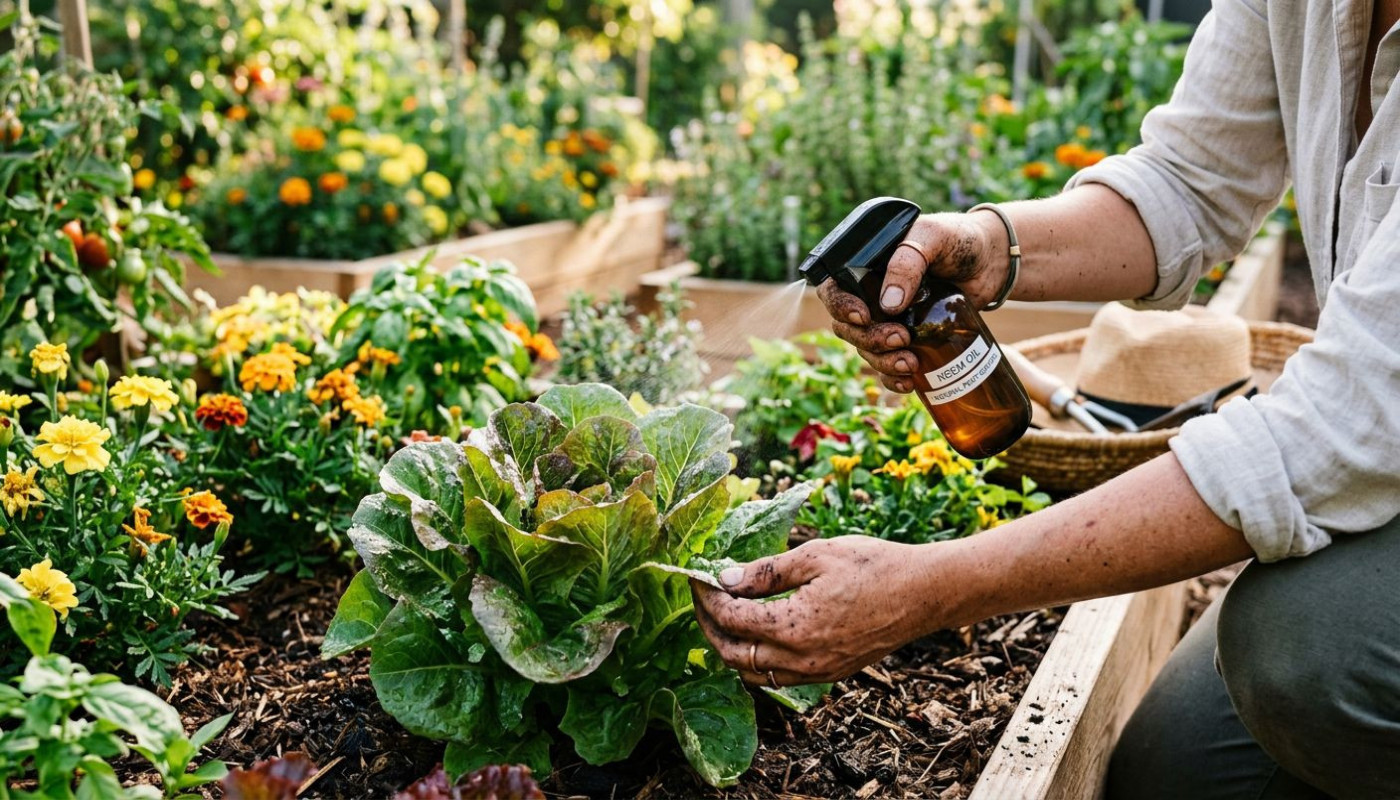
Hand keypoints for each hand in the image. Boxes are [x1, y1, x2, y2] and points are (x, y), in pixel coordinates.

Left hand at [691, 536, 956, 685]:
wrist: (923, 593)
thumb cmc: (873, 566)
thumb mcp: (816, 555)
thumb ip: (766, 572)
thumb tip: (724, 579)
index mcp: (793, 627)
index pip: (730, 619)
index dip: (707, 597)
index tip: (698, 576)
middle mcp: (801, 659)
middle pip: (733, 655)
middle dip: (709, 627)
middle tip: (702, 598)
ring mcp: (816, 672)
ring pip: (754, 672)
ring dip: (731, 648)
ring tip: (724, 616)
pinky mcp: (830, 674)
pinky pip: (780, 676)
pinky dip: (758, 659)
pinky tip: (758, 633)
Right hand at [817, 211, 1008, 391]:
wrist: (993, 261)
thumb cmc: (960, 239)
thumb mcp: (933, 238)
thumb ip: (908, 263)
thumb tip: (888, 305)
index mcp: (867, 266)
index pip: (834, 289)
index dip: (841, 307)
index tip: (865, 317)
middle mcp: (871, 294)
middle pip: (848, 327)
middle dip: (869, 340)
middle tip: (900, 339)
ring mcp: (889, 318)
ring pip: (866, 349)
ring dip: (882, 362)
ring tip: (911, 364)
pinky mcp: (909, 338)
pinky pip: (888, 364)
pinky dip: (893, 378)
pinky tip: (909, 383)